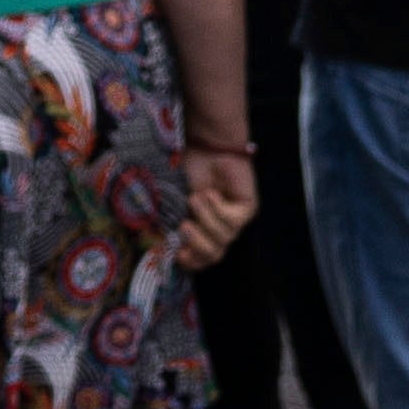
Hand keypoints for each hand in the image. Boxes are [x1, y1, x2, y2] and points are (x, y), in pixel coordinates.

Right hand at [173, 129, 256, 269]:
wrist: (207, 146)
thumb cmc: (188, 170)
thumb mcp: (174, 199)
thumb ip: (170, 221)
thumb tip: (161, 247)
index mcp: (200, 230)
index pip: (200, 260)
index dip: (191, 262)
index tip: (178, 254)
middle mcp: (218, 229)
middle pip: (213, 255)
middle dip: (198, 243)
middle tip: (185, 225)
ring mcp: (234, 222)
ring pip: (223, 238)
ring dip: (206, 218)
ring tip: (195, 197)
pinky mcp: (247, 210)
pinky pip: (233, 222)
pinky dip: (218, 208)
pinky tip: (211, 192)